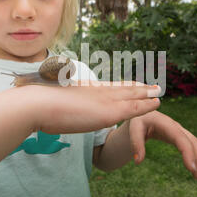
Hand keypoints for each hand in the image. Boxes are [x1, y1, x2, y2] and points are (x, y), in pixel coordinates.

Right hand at [29, 81, 160, 133]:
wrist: (37, 104)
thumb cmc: (40, 104)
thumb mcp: (54, 102)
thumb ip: (63, 104)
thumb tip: (59, 108)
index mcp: (87, 90)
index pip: (111, 87)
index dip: (125, 85)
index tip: (135, 83)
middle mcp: (98, 92)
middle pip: (124, 88)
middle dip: (140, 87)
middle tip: (152, 84)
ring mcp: (104, 101)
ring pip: (132, 96)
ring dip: (147, 93)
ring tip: (159, 89)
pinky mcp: (108, 113)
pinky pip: (133, 108)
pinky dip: (146, 105)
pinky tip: (157, 103)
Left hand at [129, 110, 196, 180]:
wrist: (140, 115)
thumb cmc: (137, 121)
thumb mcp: (133, 130)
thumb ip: (136, 144)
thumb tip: (138, 161)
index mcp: (165, 123)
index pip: (180, 138)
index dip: (188, 152)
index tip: (192, 169)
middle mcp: (175, 126)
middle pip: (193, 141)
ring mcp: (179, 131)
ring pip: (196, 144)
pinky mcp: (179, 136)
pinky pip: (192, 146)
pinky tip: (195, 169)